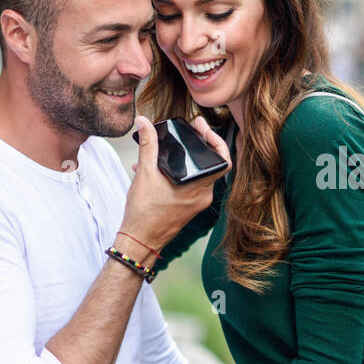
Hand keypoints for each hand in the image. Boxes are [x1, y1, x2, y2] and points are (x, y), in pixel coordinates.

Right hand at [119, 115, 231, 257]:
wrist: (140, 240)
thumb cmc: (144, 213)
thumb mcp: (144, 174)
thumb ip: (147, 145)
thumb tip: (143, 123)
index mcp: (198, 187)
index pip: (223, 161)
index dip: (217, 141)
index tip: (203, 128)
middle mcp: (202, 196)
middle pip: (210, 164)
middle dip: (199, 145)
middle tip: (191, 130)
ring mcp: (196, 203)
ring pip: (198, 175)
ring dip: (187, 159)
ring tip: (172, 146)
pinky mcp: (188, 207)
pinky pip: (190, 185)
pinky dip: (179, 173)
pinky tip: (158, 167)